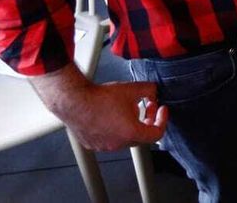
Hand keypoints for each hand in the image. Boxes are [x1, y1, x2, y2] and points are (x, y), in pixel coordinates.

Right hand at [38, 77, 167, 150]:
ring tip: (125, 108)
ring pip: (124, 138)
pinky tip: (110, 114)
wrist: (74, 101)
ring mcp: (104, 146)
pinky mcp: (92, 144)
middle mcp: (118, 144)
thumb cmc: (99, 97)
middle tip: (146, 106)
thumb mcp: (132, 88)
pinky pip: (109, 139)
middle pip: (141, 136)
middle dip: (146, 120)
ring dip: (130, 125)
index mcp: (131, 133)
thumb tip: (154, 91)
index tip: (161, 110)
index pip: (156, 134)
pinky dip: (114, 129)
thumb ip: (149, 90)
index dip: (162, 120)